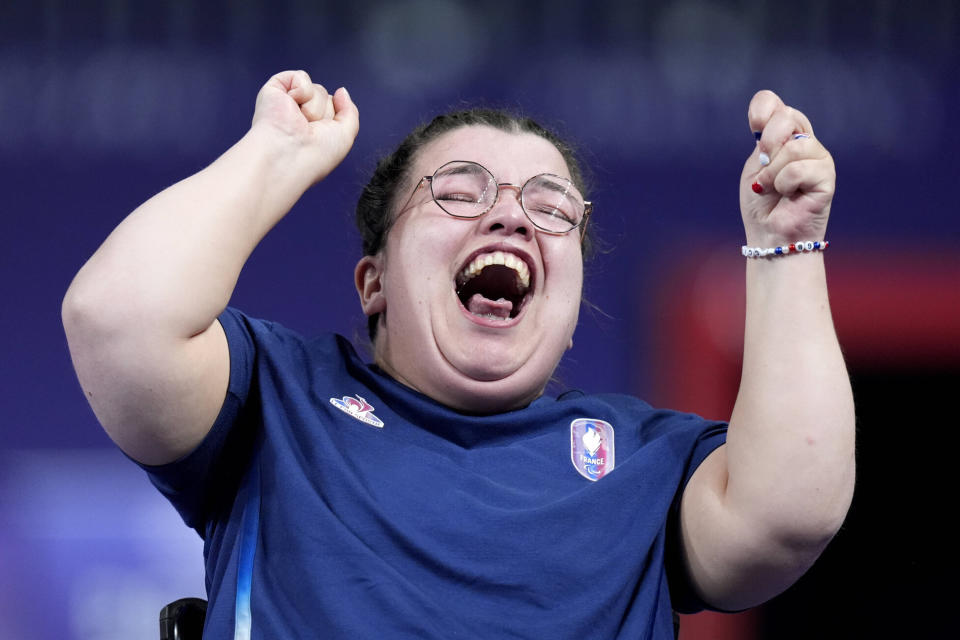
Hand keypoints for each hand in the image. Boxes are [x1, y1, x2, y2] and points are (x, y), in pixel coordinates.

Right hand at [251, 70, 359, 184]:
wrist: (288, 155)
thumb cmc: (314, 155)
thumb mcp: (345, 136)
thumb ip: (349, 111)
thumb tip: (341, 91)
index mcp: (312, 129)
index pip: (334, 109)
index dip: (334, 121)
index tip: (321, 139)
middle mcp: (299, 116)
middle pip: (326, 98)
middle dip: (325, 113)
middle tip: (309, 130)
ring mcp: (286, 103)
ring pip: (317, 89)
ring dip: (314, 107)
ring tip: (299, 122)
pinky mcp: (274, 90)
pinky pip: (301, 77)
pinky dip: (302, 92)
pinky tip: (290, 108)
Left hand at [740, 90, 834, 246]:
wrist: (770, 235)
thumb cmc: (762, 204)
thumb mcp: (756, 166)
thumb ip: (764, 140)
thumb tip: (771, 118)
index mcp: (785, 136)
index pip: (774, 104)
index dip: (762, 109)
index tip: (754, 127)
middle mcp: (805, 142)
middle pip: (786, 116)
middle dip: (767, 143)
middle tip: (763, 165)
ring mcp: (819, 158)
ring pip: (794, 147)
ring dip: (773, 172)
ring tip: (773, 188)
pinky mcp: (827, 176)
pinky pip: (798, 169)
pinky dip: (783, 184)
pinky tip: (789, 195)